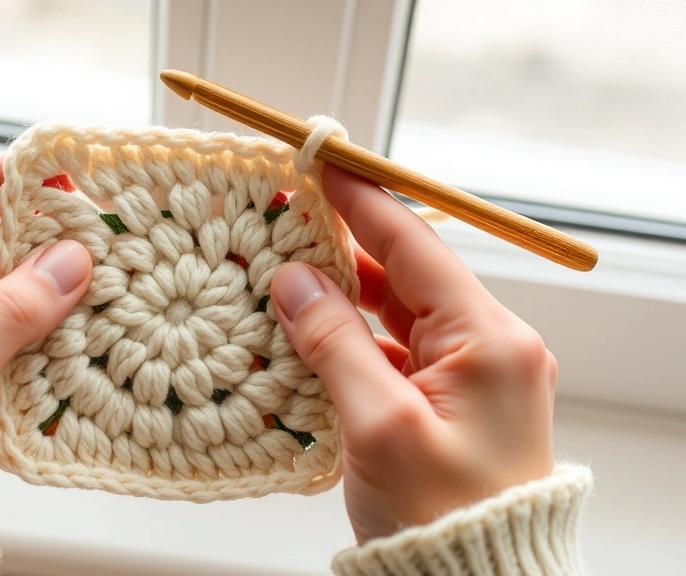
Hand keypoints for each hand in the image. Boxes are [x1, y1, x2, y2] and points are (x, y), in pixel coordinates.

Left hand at [0, 158, 91, 534]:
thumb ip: (2, 318)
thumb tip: (67, 262)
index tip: (44, 165)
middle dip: (40, 253)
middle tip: (100, 235)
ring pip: (8, 316)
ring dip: (53, 307)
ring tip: (110, 291)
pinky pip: (17, 358)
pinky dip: (53, 350)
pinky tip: (91, 344)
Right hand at [270, 165, 554, 543]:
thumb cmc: (442, 520)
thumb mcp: (380, 425)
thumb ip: (335, 343)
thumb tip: (293, 282)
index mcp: (489, 340)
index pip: (415, 245)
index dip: (363, 200)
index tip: (323, 161)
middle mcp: (489, 346)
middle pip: (407, 272)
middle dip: (346, 244)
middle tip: (289, 214)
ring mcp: (472, 374)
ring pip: (399, 311)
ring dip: (345, 293)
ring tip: (286, 269)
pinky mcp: (450, 401)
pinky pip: (398, 349)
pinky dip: (355, 336)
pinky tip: (311, 332)